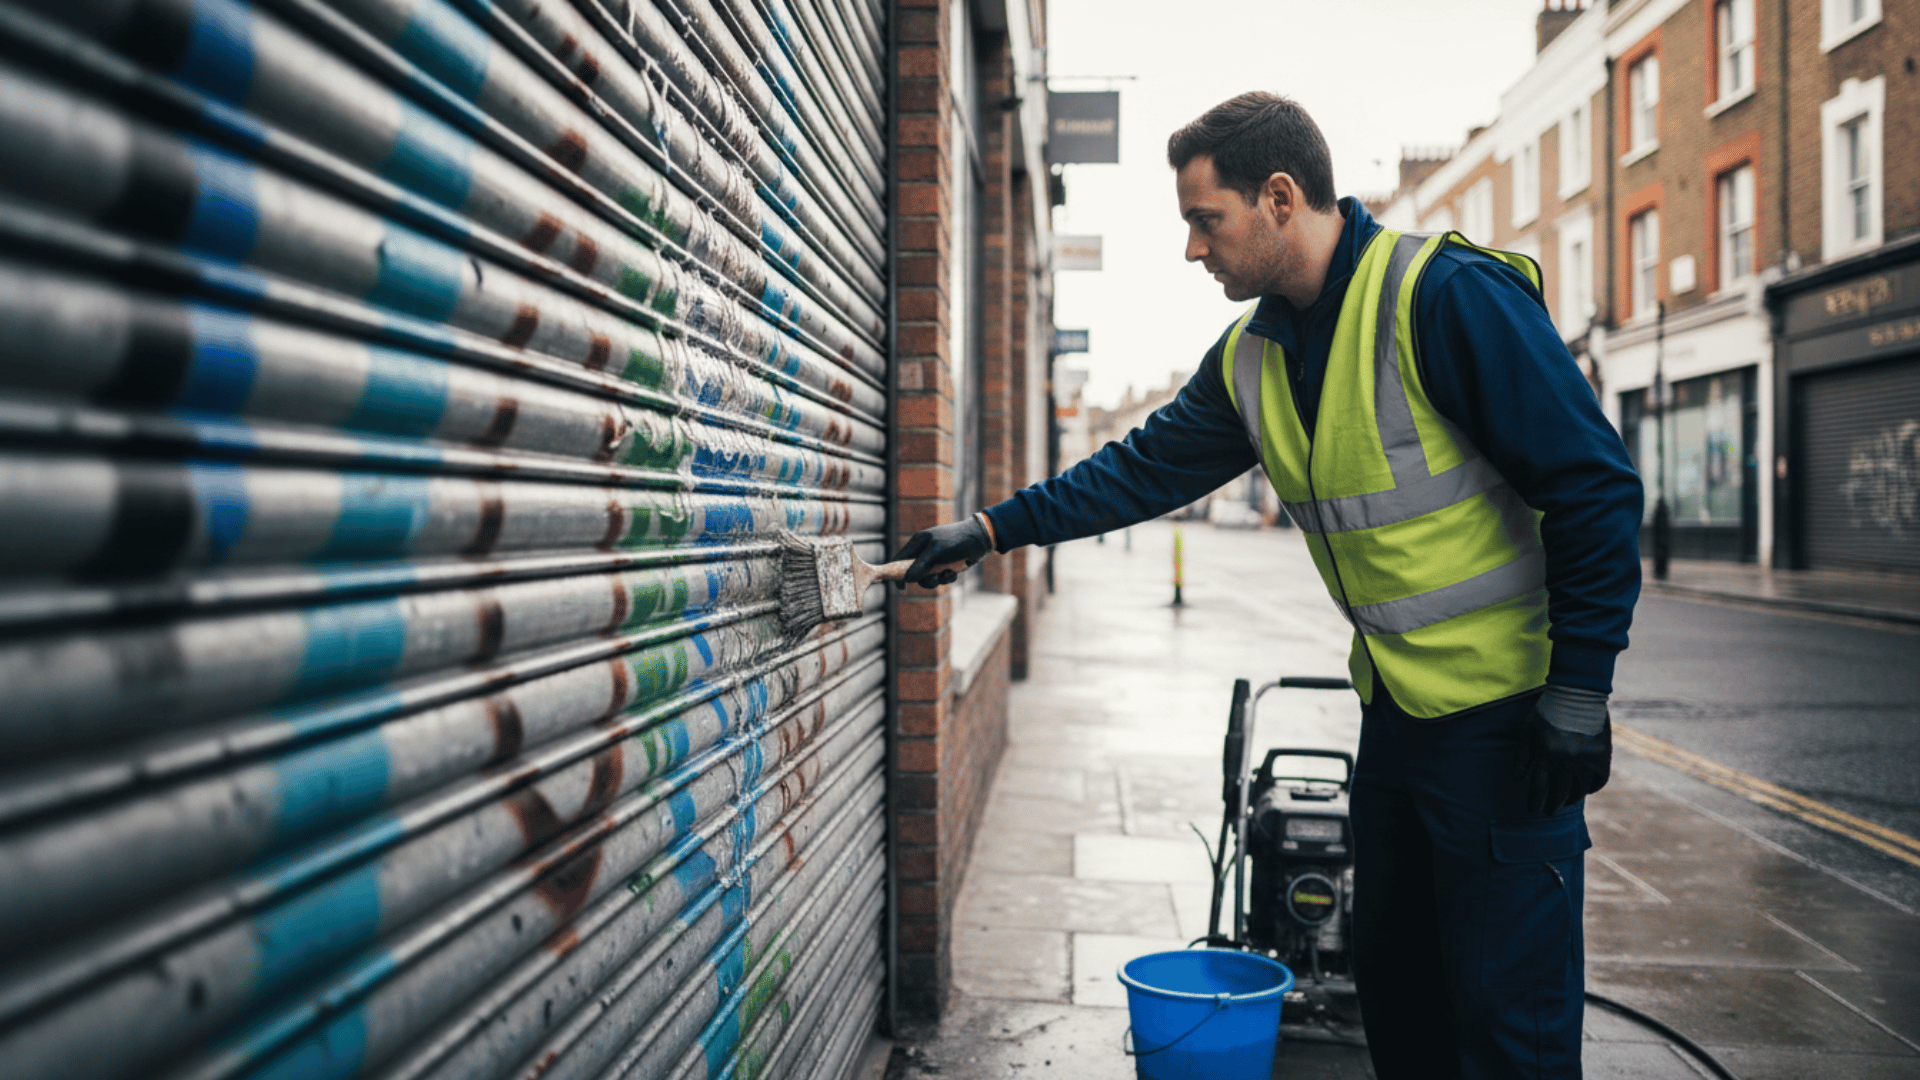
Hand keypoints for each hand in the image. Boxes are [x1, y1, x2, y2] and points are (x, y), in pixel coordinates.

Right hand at [891, 515, 995, 588]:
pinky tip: (954, 572)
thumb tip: (906, 579)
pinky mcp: (945, 566)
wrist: (980, 539)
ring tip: (948, 574)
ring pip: (927, 578)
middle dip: (923, 579)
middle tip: (934, 579)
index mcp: (918, 543)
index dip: (896, 572)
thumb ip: (921, 564)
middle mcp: (924, 551)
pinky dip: (946, 578)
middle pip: (913, 573)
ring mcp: (934, 559)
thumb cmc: (956, 541)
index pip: (899, 559)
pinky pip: (940, 578)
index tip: (900, 587)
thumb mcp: (937, 551)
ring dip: (937, 580)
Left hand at [1517, 685, 1611, 816]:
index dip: (1535, 802)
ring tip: (1566, 801)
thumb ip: (1522, 755)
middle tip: (1549, 812)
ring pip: (1579, 790)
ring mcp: (1586, 761)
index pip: (1539, 789)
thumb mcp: (1528, 730)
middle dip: (1552, 806)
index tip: (1533, 809)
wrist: (1578, 693)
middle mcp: (1567, 762)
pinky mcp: (1603, 757)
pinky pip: (1599, 781)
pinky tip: (1585, 790)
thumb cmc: (1548, 710)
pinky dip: (1592, 788)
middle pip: (1559, 794)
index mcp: (1546, 756)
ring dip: (1571, 799)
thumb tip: (1518, 779)